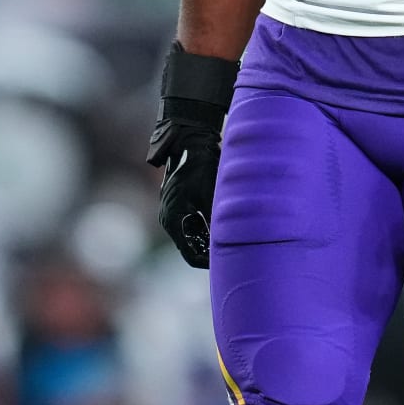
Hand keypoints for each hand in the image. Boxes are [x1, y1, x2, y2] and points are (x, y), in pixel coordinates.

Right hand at [146, 116, 220, 267]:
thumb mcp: (213, 194)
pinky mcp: (178, 205)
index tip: (228, 262)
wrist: (191, 141)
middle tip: (235, 254)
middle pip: (191, 248)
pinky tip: (224, 228)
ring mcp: (171, 212)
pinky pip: (192, 226)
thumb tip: (234, 239)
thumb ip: (219, 219)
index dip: (210, 263)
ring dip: (209, 242)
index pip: (191, 255)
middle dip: (211, 253)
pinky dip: (206, 231)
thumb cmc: (202, 166)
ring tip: (233, 243)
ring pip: (192, 238)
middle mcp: (168, 219)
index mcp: (173, 220)